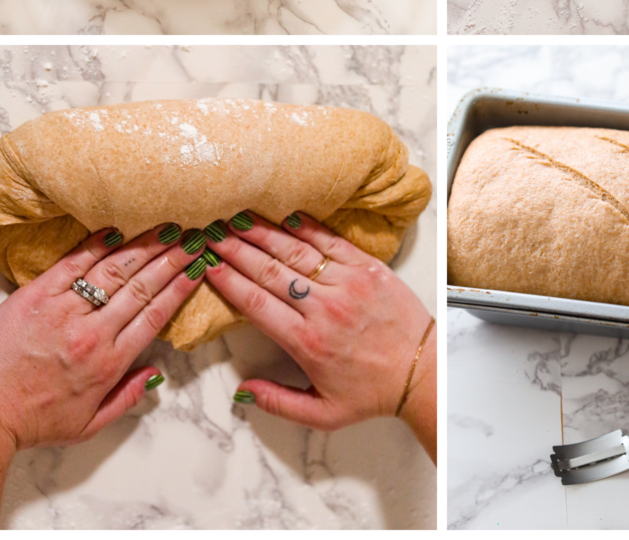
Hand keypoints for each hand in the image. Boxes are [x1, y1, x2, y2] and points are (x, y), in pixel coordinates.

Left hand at [0, 223, 206, 449]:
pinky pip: (72, 263)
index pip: (155, 314)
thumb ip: (126, 399)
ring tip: (168, 226)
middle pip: (143, 286)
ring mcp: (63, 311)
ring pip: (115, 269)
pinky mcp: (36, 296)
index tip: (198, 267)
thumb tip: (154, 374)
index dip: (181, 286)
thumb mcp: (87, 426)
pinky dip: (97, 244)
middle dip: (173, 258)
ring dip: (146, 245)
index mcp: (109, 363)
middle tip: (194, 237)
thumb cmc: (30, 421)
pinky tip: (117, 230)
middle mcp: (92, 333)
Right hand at [203, 211, 435, 454]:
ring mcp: (347, 283)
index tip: (207, 264)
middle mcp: (324, 308)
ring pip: (296, 252)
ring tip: (237, 218)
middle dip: (235, 249)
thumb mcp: (322, 413)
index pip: (256, 303)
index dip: (228, 280)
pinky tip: (286, 215)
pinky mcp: (368, 267)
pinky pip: (331, 241)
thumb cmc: (372, 392)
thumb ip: (277, 402)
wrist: (422, 370)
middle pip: (268, 271)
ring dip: (263, 233)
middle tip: (211, 232)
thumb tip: (241, 392)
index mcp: (307, 342)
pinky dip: (307, 226)